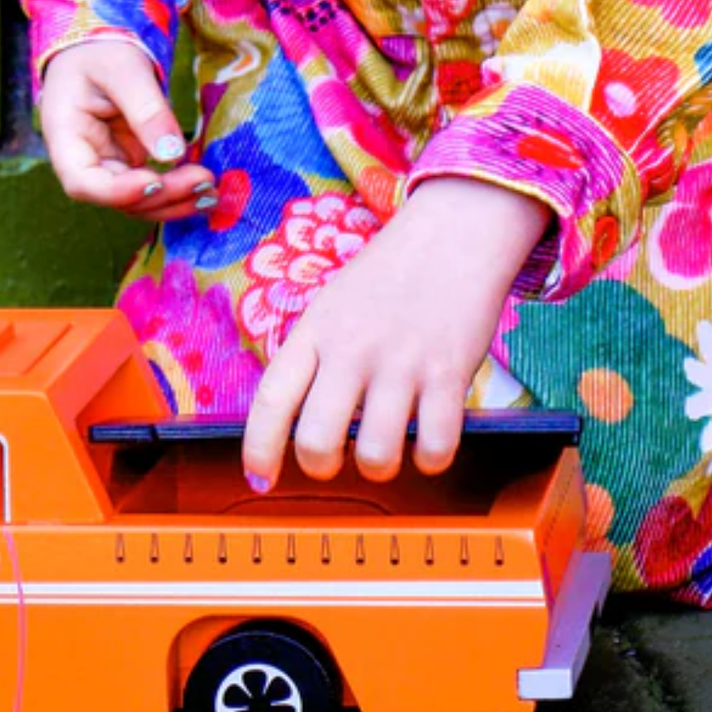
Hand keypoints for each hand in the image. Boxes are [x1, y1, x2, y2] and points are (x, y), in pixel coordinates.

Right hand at [38, 38, 214, 222]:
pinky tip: (204, 188)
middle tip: (204, 183)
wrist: (100, 44)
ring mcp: (108, 163)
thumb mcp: (123, 68)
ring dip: (174, 201)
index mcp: (65, 136)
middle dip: (161, 197)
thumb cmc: (100, 49)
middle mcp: (84, 159)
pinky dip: (177, 190)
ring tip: (212, 193)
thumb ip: (146, 109)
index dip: (118, 192)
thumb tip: (173, 154)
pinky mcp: (129, 160)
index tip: (156, 182)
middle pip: (116, 197)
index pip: (82, 182)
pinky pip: (151, 186)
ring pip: (137, 199)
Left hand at [241, 177, 550, 487]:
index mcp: (315, 330)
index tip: (259, 479)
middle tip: (336, 461)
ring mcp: (401, 363)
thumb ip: (314, 355)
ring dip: (380, 466)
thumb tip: (296, 420)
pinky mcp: (448, 373)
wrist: (454, 232)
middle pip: (317, 441)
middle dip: (321, 468)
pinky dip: (431, 458)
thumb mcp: (332, 303)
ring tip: (388, 446)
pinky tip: (430, 440)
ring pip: (376, 455)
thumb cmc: (390, 273)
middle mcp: (351, 349)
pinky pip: (436, 446)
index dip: (257, 449)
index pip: (271, 399)